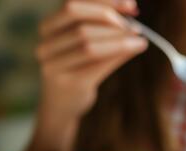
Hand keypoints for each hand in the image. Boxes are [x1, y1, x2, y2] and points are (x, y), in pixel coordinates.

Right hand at [36, 0, 146, 118]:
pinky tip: (136, 48)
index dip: (103, 2)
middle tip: (135, 27)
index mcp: (47, 28)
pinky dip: (120, 54)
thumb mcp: (81, 42)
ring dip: (120, 39)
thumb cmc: (76, 67)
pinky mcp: (71, 84)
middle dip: (112, 21)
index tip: (131, 5)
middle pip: (80, 24)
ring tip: (140, 39)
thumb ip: (98, 25)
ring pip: (90, 46)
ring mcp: (55, 67)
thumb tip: (131, 11)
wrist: (61, 104)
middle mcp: (46, 46)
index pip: (72, 6)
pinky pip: (99, 65)